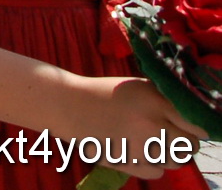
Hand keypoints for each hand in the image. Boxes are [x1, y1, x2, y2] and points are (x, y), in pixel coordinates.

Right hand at [55, 76, 203, 178]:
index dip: (194, 127)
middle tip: (171, 136)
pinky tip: (138, 153)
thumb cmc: (103, 93)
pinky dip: (153, 166)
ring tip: (152, 143)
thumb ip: (166, 102)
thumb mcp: (137, 87)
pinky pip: (157, 172)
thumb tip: (195, 125)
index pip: (195, 125)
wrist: (65, 104)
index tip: (188, 127)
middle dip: (184, 142)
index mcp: (154, 101)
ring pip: (176, 161)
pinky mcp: (127, 163)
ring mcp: (138, 146)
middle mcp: (150, 124)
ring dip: (170, 155)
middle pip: (189, 146)